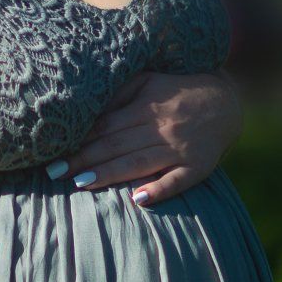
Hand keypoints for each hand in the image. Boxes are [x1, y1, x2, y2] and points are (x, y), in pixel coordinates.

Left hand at [56, 67, 241, 204]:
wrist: (227, 102)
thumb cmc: (177, 93)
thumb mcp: (149, 81)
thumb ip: (120, 93)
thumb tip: (87, 108)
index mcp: (147, 106)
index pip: (106, 125)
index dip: (79, 139)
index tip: (53, 152)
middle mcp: (162, 127)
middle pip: (117, 145)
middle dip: (84, 159)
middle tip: (55, 172)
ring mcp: (180, 148)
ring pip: (139, 162)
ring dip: (110, 173)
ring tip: (82, 183)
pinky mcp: (198, 166)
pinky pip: (178, 180)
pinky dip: (159, 189)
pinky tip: (138, 199)